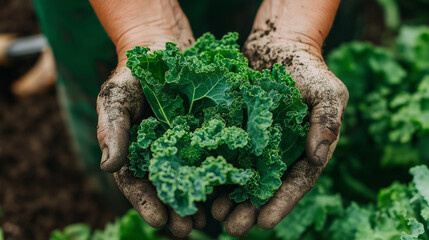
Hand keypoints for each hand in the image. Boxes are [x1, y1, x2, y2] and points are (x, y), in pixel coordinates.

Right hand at [94, 0, 203, 236]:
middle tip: (187, 230)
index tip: (158, 221)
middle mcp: (163, 154)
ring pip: (193, 178)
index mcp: (136, 153)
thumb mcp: (116, 100)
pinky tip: (229, 190)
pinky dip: (221, 174)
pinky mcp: (210, 132)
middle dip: (178, 210)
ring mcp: (187, 145)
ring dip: (200, 201)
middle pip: (169, 188)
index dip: (147, 203)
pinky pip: (216, 154)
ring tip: (208, 220)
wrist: (162, 47)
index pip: (138, 184)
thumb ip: (112, 132)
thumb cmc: (133, 74)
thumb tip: (108, 168)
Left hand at [211, 0, 347, 235]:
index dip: (281, 203)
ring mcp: (253, 143)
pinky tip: (200, 184)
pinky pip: (222, 151)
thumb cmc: (308, 70)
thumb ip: (327, 122)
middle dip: (248, 209)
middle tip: (233, 228)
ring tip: (214, 215)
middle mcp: (277, 153)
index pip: (295, 182)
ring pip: (240, 176)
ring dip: (227, 197)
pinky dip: (213, 168)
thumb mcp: (328, 92)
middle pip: (263, 187)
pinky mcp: (232, 129)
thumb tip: (319, 157)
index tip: (265, 222)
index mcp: (303, 151)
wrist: (278, 47)